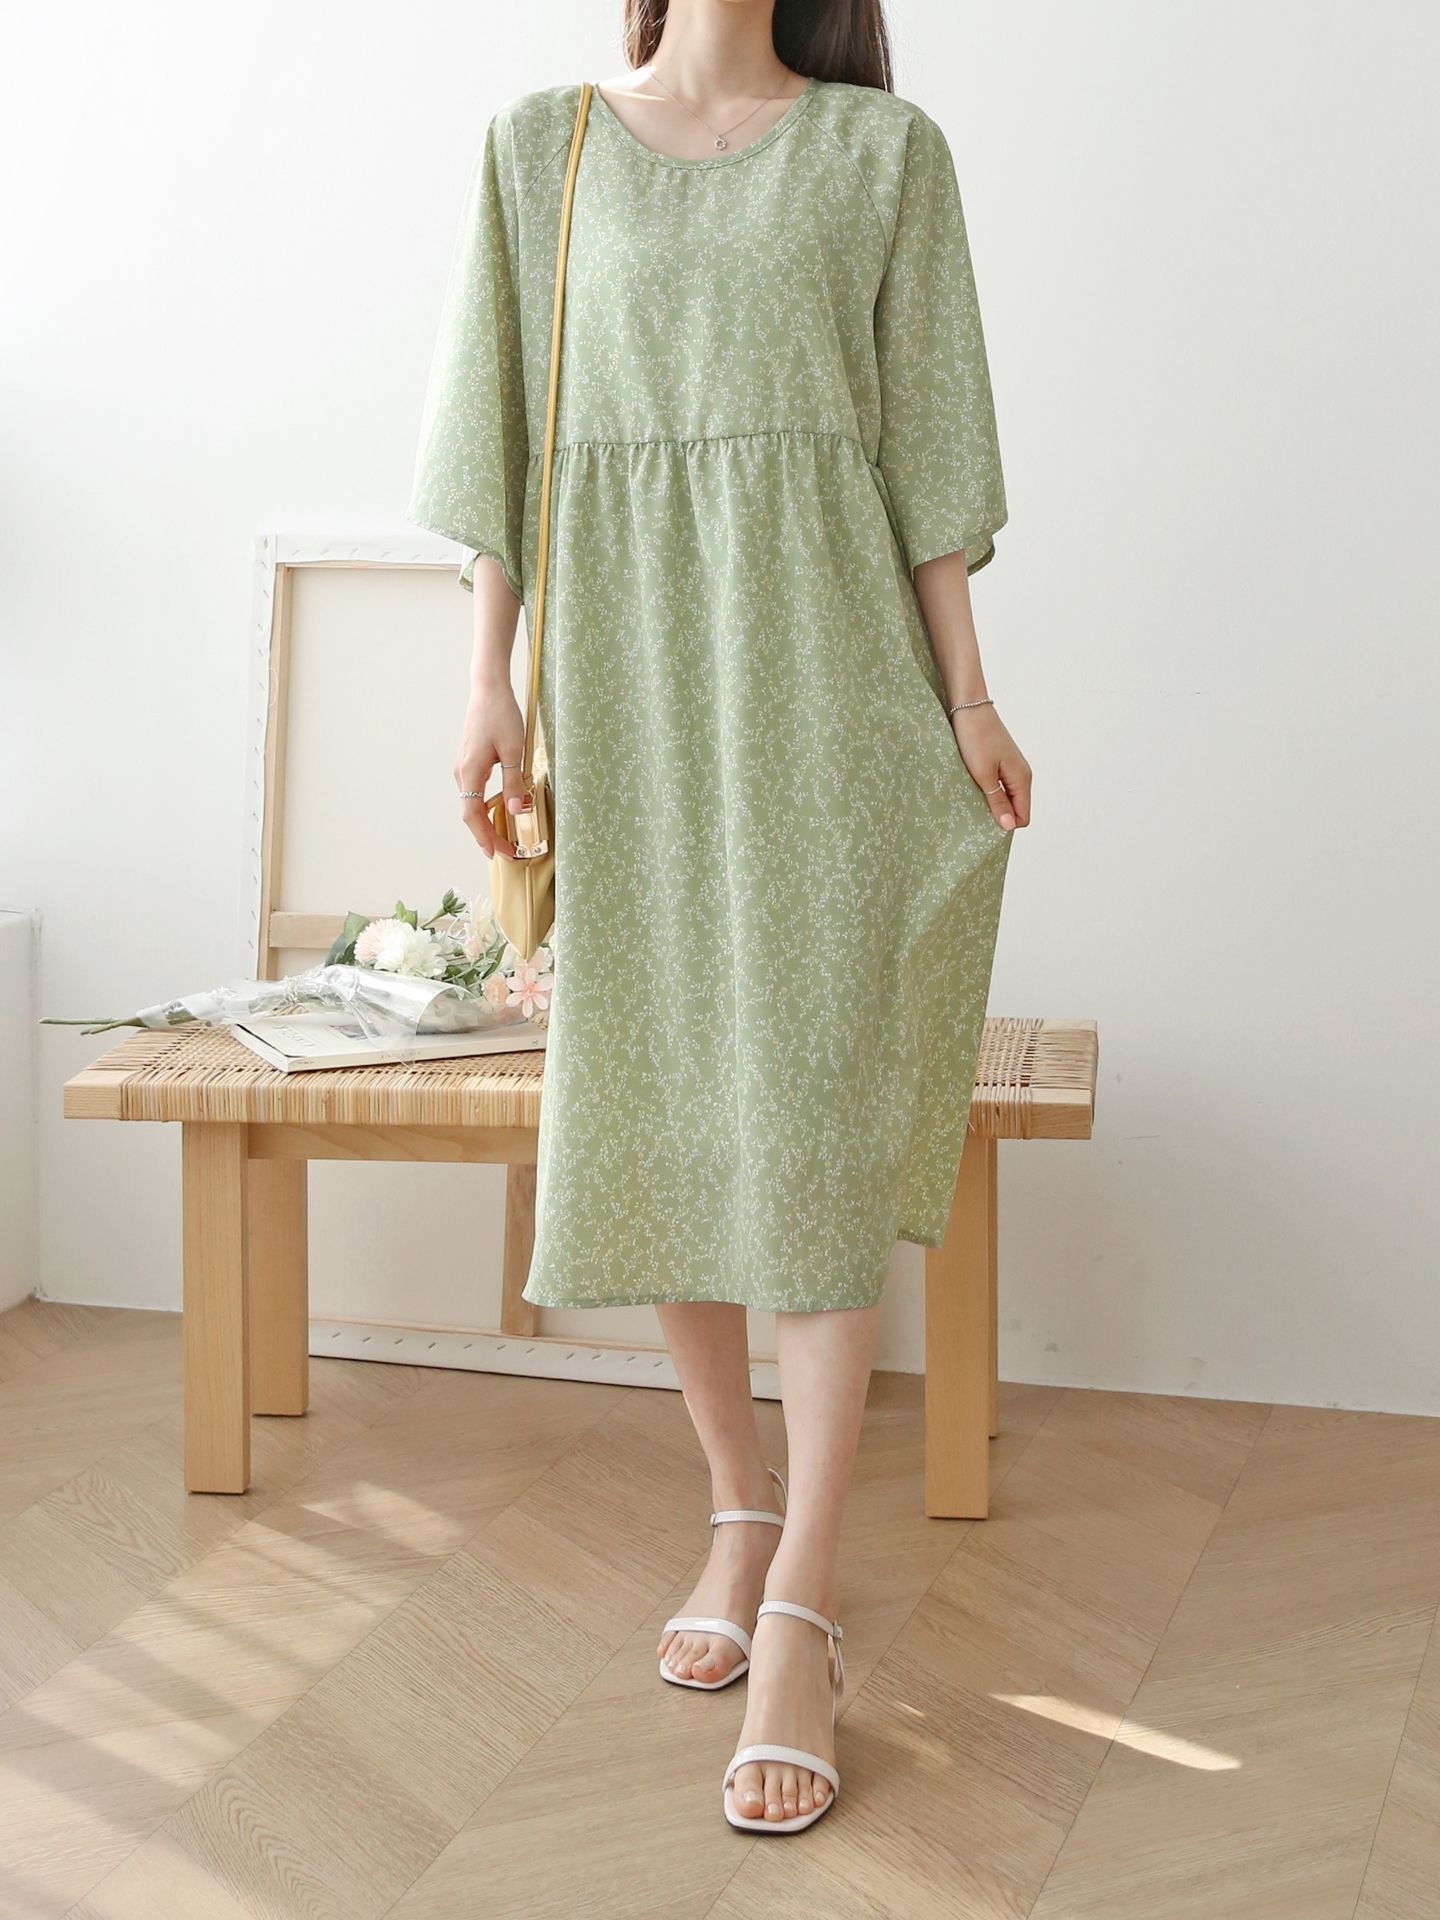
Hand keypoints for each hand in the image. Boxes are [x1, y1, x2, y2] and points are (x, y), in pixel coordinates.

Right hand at [455, 685, 526, 859]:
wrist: (488, 689)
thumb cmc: (501, 715)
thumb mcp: (514, 750)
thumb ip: (513, 782)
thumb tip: (516, 811)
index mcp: (470, 771)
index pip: (473, 815)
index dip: (484, 836)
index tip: (498, 852)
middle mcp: (462, 772)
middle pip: (470, 813)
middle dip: (486, 835)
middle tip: (505, 851)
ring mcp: (463, 766)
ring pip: (471, 803)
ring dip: (486, 822)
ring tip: (503, 837)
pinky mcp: (469, 761)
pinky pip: (474, 791)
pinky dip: (484, 806)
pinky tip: (498, 811)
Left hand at [949, 704, 1031, 831]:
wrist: (969, 708)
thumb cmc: (975, 739)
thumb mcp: (983, 775)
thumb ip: (997, 802)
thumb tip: (1009, 826)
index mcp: (1022, 779)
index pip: (1023, 817)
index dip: (1006, 824)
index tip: (983, 823)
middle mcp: (1022, 775)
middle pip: (1016, 809)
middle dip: (999, 815)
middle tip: (974, 812)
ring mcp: (1012, 768)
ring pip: (1007, 798)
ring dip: (992, 803)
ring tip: (972, 800)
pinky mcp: (1002, 762)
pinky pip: (1000, 786)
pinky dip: (989, 791)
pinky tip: (973, 788)